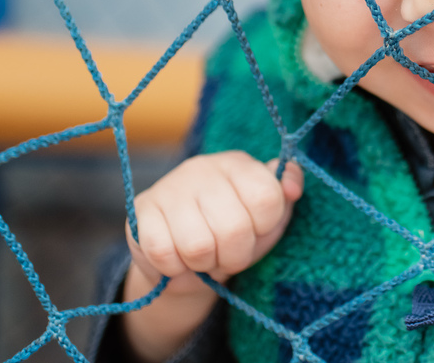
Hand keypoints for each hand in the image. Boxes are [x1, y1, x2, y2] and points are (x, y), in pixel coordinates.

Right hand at [121, 152, 303, 361]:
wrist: (182, 253)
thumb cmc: (233, 230)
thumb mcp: (267, 214)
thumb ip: (285, 194)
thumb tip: (292, 188)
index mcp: (238, 165)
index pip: (267, 198)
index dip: (264, 228)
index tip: (255, 231)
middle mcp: (203, 168)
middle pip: (234, 229)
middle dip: (235, 255)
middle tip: (227, 253)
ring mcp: (169, 188)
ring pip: (198, 247)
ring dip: (204, 264)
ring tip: (203, 255)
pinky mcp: (141, 211)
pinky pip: (164, 255)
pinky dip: (176, 269)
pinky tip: (178, 257)